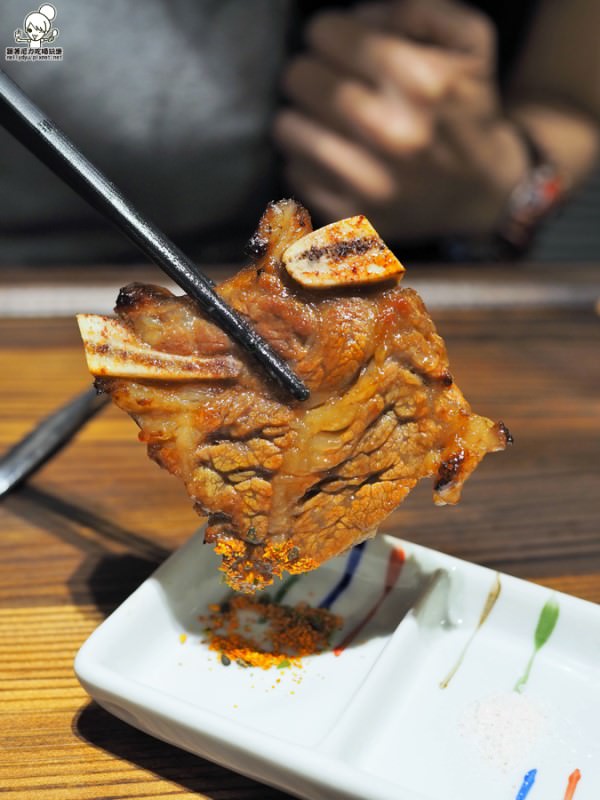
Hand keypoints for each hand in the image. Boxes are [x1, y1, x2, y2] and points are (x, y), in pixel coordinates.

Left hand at [274, 0, 527, 241]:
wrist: (481, 192)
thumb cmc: (467, 107)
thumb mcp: (469, 39)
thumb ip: (415, 7)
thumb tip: (356, 15)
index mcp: (421, 83)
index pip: (326, 34)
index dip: (327, 32)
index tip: (337, 45)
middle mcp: (392, 135)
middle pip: (299, 77)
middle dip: (309, 72)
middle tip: (326, 82)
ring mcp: (369, 182)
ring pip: (286, 127)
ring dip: (301, 115)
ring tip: (324, 118)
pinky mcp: (351, 215)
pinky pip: (294, 171)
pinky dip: (307, 159)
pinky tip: (334, 156)